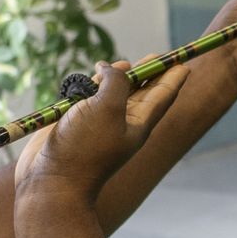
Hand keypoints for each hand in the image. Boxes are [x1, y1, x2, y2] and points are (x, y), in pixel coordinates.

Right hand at [13, 62, 188, 203]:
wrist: (52, 180)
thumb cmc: (85, 147)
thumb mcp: (108, 108)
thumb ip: (117, 83)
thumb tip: (111, 68)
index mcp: (139, 123)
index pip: (163, 94)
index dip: (174, 77)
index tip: (185, 63)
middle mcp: (123, 122)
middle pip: (142, 91)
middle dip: (150, 73)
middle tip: (159, 57)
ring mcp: (99, 122)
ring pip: (115, 93)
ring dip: (120, 76)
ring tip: (125, 63)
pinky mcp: (77, 122)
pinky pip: (91, 97)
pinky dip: (94, 84)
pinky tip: (95, 73)